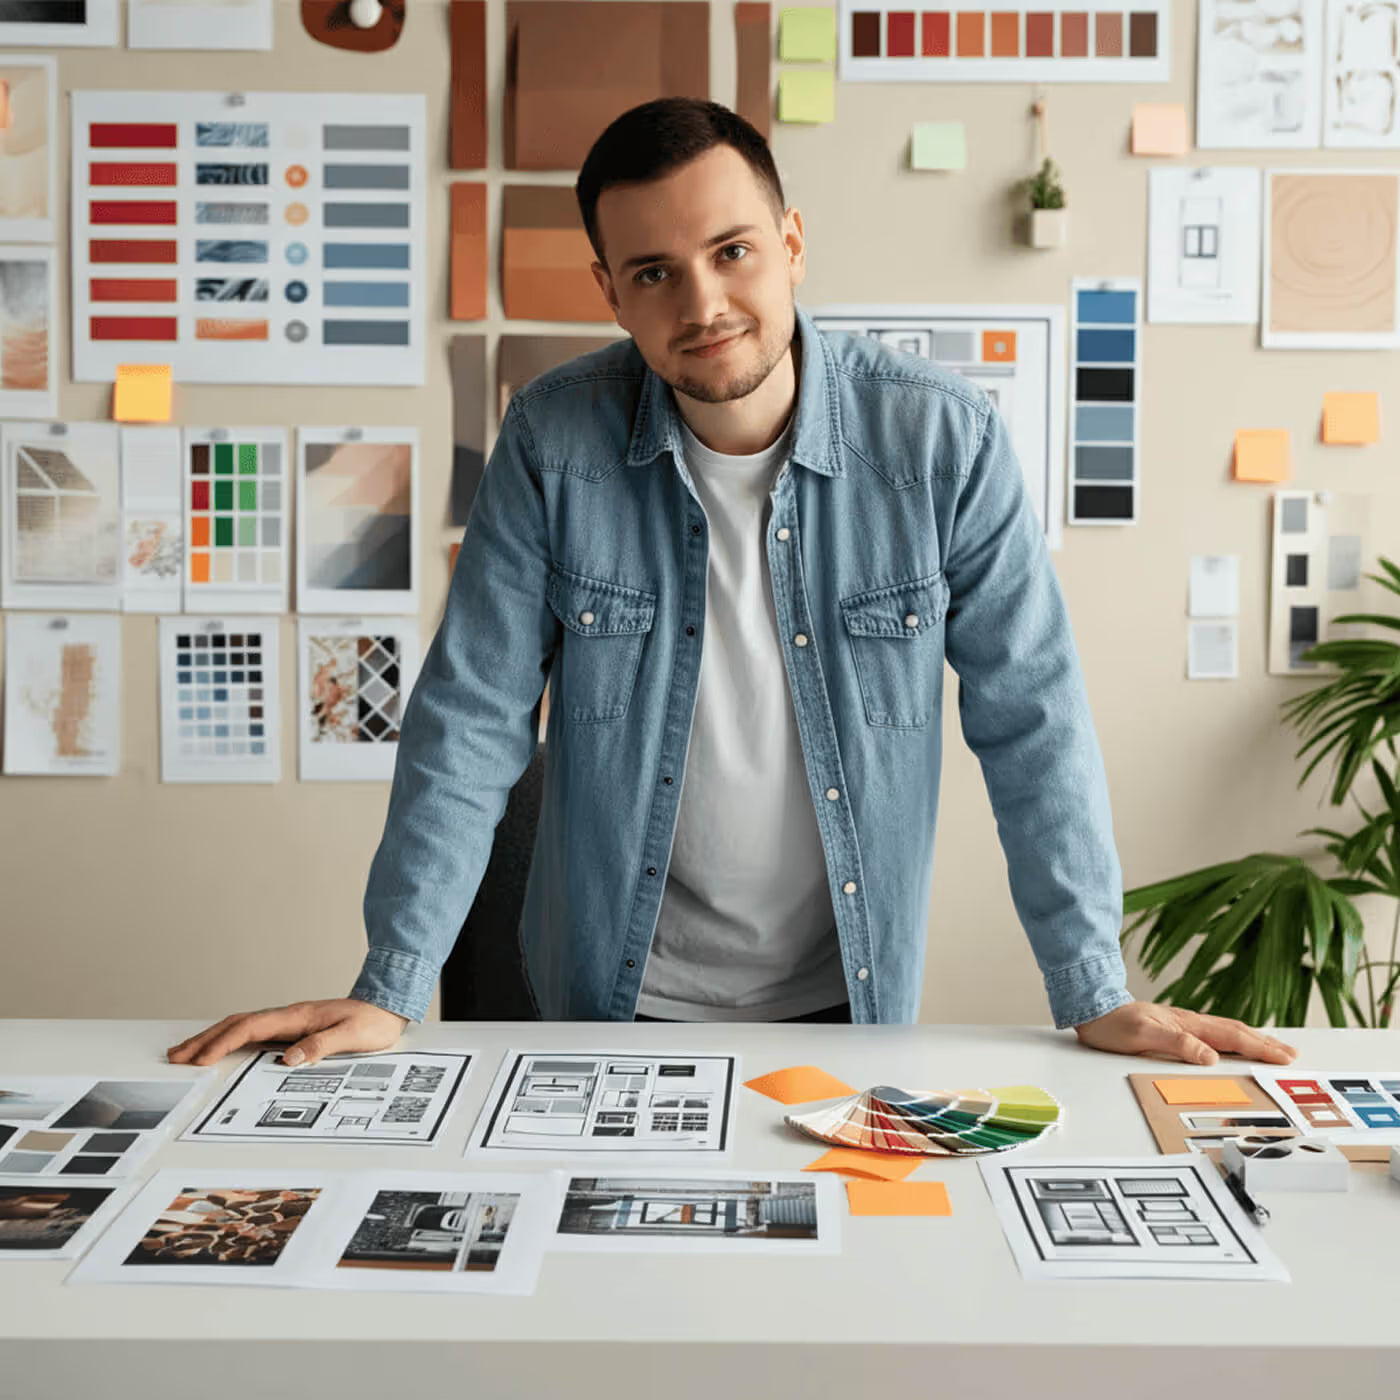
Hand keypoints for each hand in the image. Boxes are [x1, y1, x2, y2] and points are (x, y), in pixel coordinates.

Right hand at [166, 999, 408, 1067]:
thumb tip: (289, 1058)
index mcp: (297, 1016)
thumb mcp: (353, 1036)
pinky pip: (253, 1032)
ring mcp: (288, 1021)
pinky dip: (230, 1039)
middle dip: (204, 1040)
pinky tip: (221, 1049)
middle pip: (236, 1024)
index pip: (250, 1028)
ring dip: (212, 1038)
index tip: (201, 1060)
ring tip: (186, 1053)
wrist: (386, 1007)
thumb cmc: (372, 1022)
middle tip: (176, 1057)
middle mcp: (288, 1016)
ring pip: (241, 1026)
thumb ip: (322, 1045)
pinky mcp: (292, 1028)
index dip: (222, 1043)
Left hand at [1073, 1001, 1296, 1065]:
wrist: (1092, 1009)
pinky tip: (1232, 1042)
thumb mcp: (1143, 1036)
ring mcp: (1183, 1023)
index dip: (1260, 1048)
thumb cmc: (1113, 1024)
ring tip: (1274, 1046)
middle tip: (1292, 1054)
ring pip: (1226, 1030)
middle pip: (1236, 1031)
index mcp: (1188, 1024)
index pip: (1232, 1037)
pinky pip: (1212, 1032)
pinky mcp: (1174, 1027)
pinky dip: (1232, 1038)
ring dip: (1252, 1039)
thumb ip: (1177, 1044)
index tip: (1285, 1057)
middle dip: (1265, 1043)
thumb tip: (1211, 1056)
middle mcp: (1190, 1021)